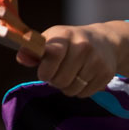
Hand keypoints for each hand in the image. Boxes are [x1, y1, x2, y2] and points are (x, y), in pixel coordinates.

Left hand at [14, 20, 128, 96]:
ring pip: (72, 89)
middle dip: (55, 81)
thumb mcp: (52, 39)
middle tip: (59, 73)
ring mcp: (96, 60)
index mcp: (65, 35)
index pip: (53, 56)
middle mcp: (83, 46)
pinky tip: (83, 78)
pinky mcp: (106, 73)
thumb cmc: (71, 41)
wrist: (106, 41)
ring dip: (68, 87)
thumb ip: (33, 50)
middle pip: (60, 80)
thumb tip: (22, 58)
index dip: (45, 71)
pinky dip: (80, 90)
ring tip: (71, 76)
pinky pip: (85, 93)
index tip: (45, 73)